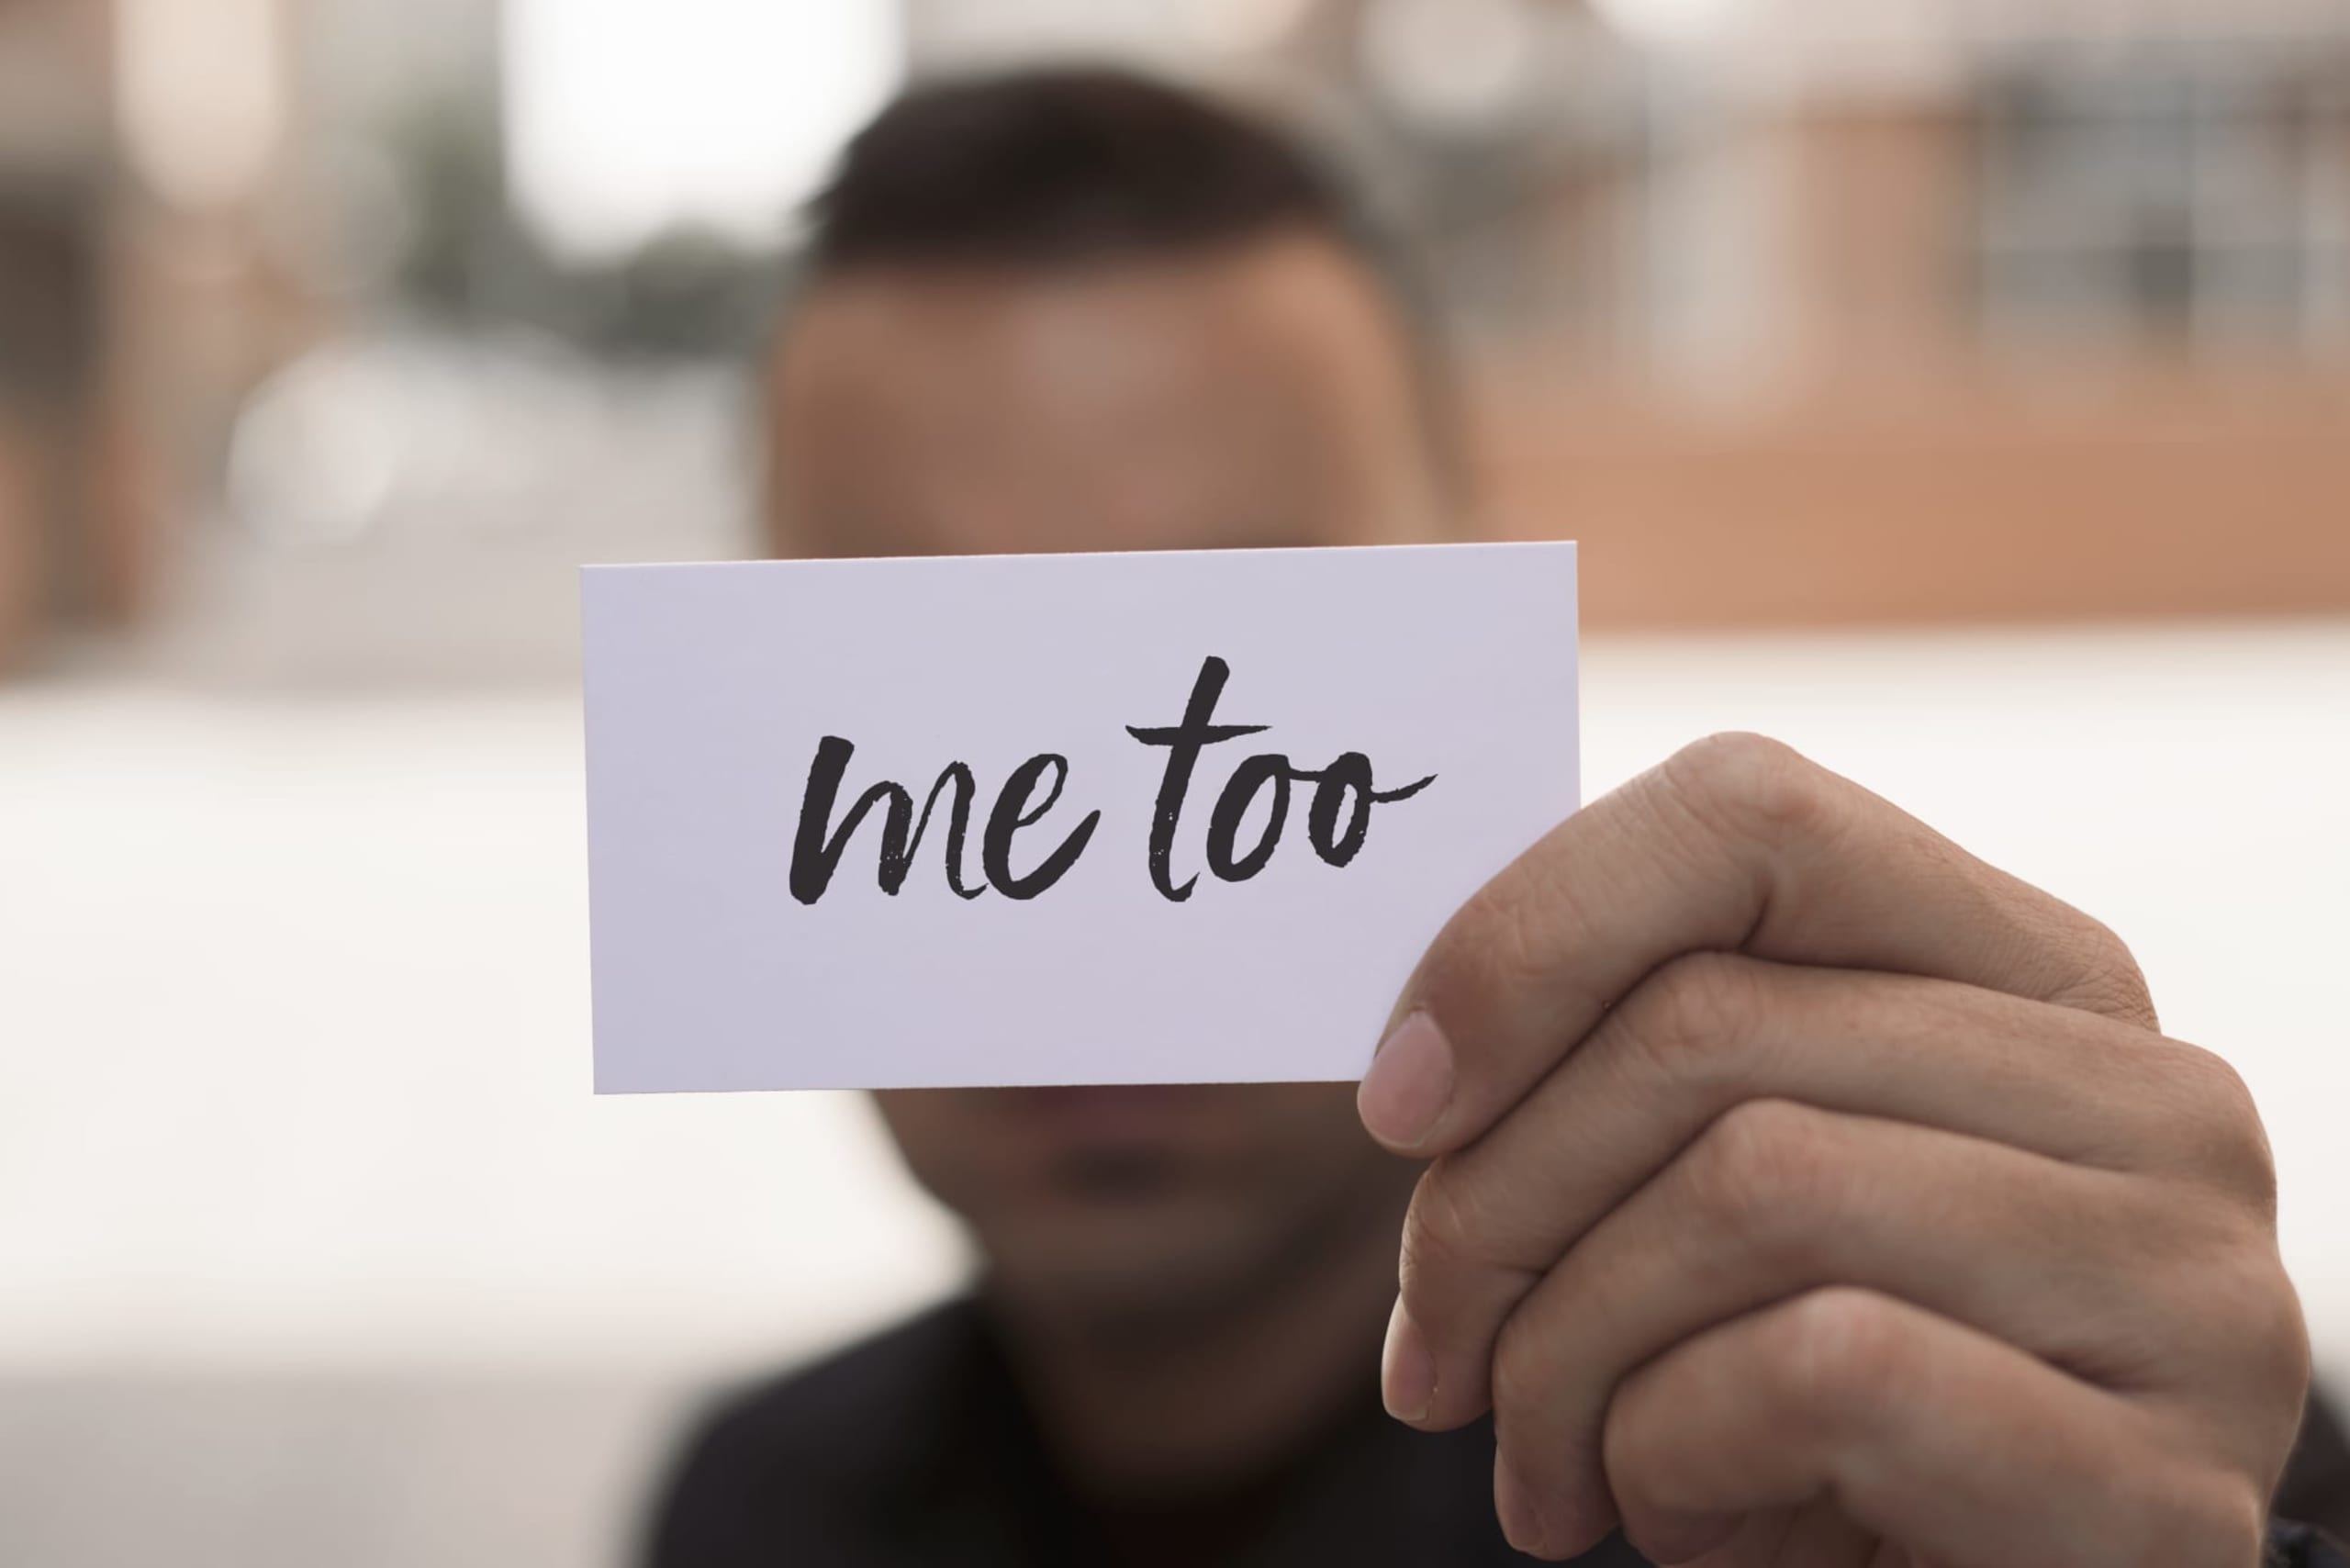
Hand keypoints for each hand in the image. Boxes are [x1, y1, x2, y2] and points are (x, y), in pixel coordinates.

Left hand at [1358, 734, 2307, 1566]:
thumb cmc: (1821, 1418)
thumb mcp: (1727, 1205)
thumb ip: (1634, 1079)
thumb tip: (1414, 1066)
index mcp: (2033, 978)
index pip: (1747, 813)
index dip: (1527, 939)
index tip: (1399, 1102)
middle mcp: (2148, 1096)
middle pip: (1703, 1023)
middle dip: (1490, 1210)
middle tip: (1429, 1359)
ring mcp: (2186, 1286)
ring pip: (1748, 1184)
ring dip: (1564, 1356)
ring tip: (1549, 1462)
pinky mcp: (2163, 1485)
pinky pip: (1820, 1366)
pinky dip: (1671, 1449)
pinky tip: (1676, 1513)